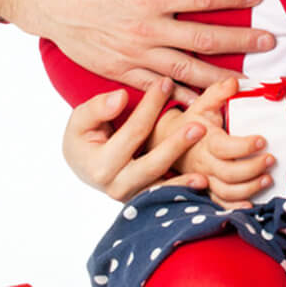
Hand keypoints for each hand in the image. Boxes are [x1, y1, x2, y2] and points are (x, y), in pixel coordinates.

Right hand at [33, 0, 274, 92]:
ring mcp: (135, 55)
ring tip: (247, 83)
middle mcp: (146, 29)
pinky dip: (181, 98)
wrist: (48, 1)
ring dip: (219, 78)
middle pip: (203, 39)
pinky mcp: (122, 72)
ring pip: (185, 71)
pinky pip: (158, 88)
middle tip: (269, 44)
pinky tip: (203, 106)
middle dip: (240, 42)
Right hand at [62, 79, 207, 200]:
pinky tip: (203, 184)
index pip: (133, 132)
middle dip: (175, 145)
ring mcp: (132, 198)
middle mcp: (116, 186)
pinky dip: (184, 193)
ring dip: (184, 179)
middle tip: (199, 127)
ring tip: (205, 171)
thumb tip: (121, 98)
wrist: (86, 166)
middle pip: (151, 165)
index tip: (167, 83)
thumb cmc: (85, 138)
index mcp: (99, 166)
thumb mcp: (81, 120)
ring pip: (161, 187)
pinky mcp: (145, 203)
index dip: (150, 106)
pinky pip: (166, 199)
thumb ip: (97, 108)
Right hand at [171, 77, 274, 207]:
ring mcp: (204, 179)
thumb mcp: (202, 104)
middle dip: (253, 168)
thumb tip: (234, 82)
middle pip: (229, 174)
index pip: (225, 148)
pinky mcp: (206, 190)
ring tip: (268, 179)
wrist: (167, 143)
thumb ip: (218, 92)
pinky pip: (220, 203)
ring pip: (226, 192)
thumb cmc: (191, 122)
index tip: (262, 140)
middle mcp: (204, 164)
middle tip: (271, 159)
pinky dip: (236, 206)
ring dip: (250, 188)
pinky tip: (252, 205)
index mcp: (205, 142)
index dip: (244, 147)